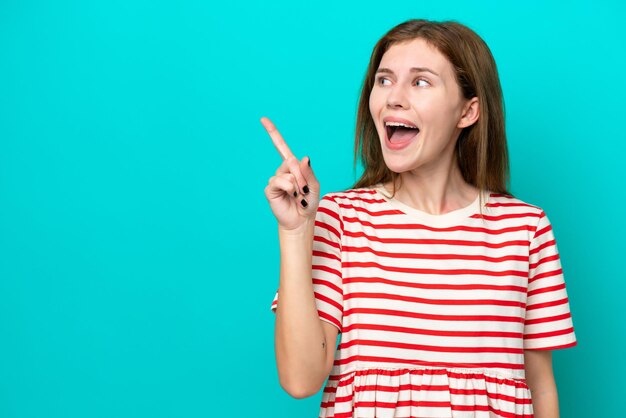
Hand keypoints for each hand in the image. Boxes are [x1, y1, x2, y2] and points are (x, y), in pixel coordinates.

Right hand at [261, 116, 319, 231]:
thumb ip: (308, 172)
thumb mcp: (314, 185)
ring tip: (298, 195)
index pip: (281, 147)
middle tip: (305, 190)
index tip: (263, 119)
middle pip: (291, 162)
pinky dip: (289, 188)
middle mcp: (283, 170)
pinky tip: (291, 196)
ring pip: (287, 173)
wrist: (301, 220)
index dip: (272, 132)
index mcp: (293, 167)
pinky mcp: (270, 189)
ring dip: (297, 185)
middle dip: (302, 176)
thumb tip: (303, 158)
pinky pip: (279, 182)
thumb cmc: (309, 202)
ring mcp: (276, 179)